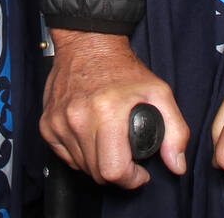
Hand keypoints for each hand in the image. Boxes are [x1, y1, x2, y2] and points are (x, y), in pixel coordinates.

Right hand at [43, 29, 189, 186]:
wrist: (88, 44)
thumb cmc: (122, 68)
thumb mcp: (159, 92)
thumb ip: (176, 130)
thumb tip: (176, 163)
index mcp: (107, 111)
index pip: (114, 170)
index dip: (131, 178)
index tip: (139, 171)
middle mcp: (79, 118)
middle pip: (97, 174)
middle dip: (116, 172)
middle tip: (126, 155)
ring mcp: (60, 121)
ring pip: (81, 167)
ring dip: (97, 163)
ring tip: (109, 142)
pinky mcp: (47, 124)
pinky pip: (64, 157)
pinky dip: (79, 154)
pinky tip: (91, 137)